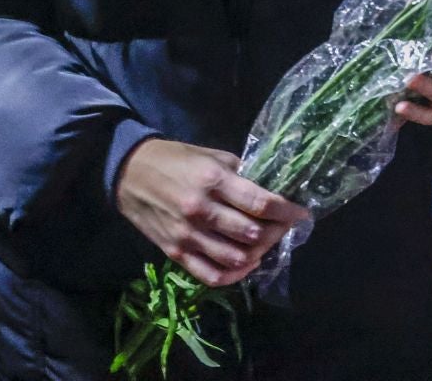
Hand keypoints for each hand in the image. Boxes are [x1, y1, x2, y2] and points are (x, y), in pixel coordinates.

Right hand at [115, 139, 307, 286]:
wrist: (129, 173)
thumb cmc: (176, 160)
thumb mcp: (211, 156)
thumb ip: (240, 174)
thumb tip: (271, 189)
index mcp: (213, 180)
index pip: (260, 203)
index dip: (287, 211)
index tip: (301, 212)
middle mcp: (201, 210)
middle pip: (252, 234)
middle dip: (277, 233)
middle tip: (284, 227)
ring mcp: (187, 235)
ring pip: (236, 258)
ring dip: (259, 255)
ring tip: (265, 244)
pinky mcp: (175, 253)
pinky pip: (210, 275)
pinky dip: (234, 275)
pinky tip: (245, 264)